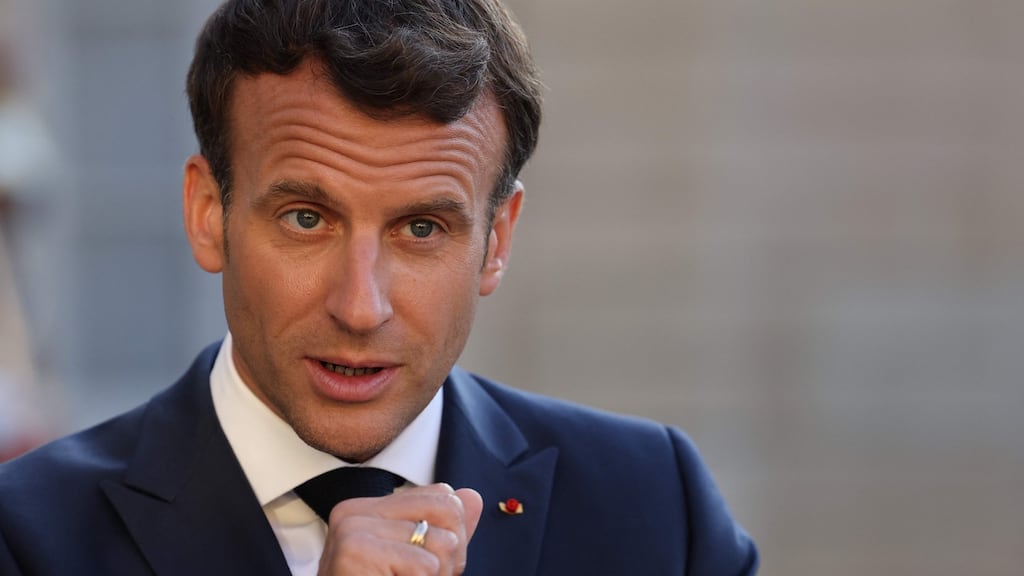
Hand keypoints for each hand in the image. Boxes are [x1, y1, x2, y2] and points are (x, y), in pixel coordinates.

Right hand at [317, 484, 483, 575]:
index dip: (449, 537)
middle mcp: (356, 511)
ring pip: (443, 542)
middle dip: (450, 556)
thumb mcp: (419, 564)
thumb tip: (473, 496)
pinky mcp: (356, 549)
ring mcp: (353, 527)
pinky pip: (425, 566)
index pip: (441, 495)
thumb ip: (445, 532)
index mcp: (368, 510)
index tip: (422, 568)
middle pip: (448, 509)